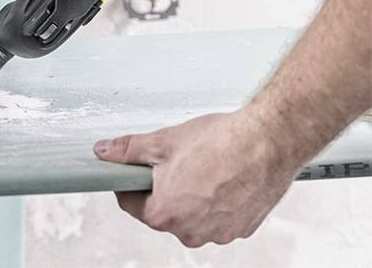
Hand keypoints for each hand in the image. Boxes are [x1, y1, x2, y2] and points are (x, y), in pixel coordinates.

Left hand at [94, 110, 297, 246]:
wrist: (268, 141)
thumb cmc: (221, 142)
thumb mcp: (163, 141)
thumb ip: (128, 150)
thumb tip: (106, 152)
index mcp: (165, 213)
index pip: (130, 203)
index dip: (128, 181)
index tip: (133, 169)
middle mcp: (190, 232)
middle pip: (161, 210)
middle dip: (161, 186)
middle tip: (174, 160)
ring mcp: (218, 233)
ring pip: (190, 213)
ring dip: (189, 194)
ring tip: (202, 164)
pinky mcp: (241, 228)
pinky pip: (216, 215)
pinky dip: (214, 199)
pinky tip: (222, 175)